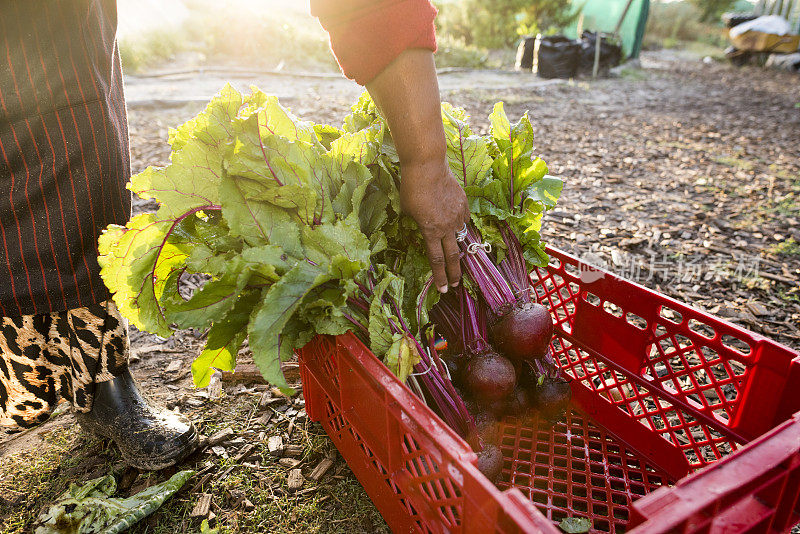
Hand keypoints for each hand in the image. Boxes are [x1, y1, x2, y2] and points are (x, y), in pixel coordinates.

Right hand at [365, 48, 466, 291]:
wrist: (426, 163)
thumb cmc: (427, 171)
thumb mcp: (438, 190)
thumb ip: (434, 205)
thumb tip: (424, 214)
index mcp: (460, 208)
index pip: (460, 232)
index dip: (459, 246)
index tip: (460, 256)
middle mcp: (456, 219)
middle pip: (459, 249)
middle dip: (459, 268)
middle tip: (459, 284)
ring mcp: (445, 224)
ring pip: (448, 255)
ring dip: (449, 273)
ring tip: (449, 288)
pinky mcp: (431, 227)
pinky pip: (434, 252)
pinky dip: (437, 267)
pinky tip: (439, 281)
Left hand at [400, 158, 469, 292]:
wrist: (427, 165)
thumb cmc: (411, 187)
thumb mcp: (407, 211)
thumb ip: (417, 223)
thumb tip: (423, 229)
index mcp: (430, 231)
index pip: (436, 260)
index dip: (439, 276)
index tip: (443, 289)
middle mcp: (446, 227)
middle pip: (453, 256)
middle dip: (454, 273)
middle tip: (455, 284)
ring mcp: (457, 215)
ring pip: (459, 236)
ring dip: (456, 243)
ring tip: (452, 246)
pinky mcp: (464, 204)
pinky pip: (463, 219)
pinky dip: (459, 223)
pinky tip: (454, 220)